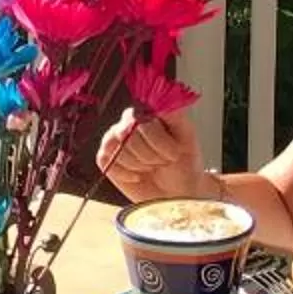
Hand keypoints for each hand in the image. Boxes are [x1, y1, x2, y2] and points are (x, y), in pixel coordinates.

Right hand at [96, 107, 213, 205]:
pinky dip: (126, 174)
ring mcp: (115, 138)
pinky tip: (138, 176)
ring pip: (117, 149)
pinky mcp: (105, 157)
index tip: (173, 154)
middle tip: (162, 163)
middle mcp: (129, 120)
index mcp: (149, 110)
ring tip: (151, 168)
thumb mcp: (187, 137)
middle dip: (150, 156)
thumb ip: (173, 114)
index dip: (158, 141)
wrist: (176, 192)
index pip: (143, 117)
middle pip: (128, 134)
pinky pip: (108, 162)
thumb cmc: (183, 164)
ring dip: (139, 166)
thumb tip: (158, 101)